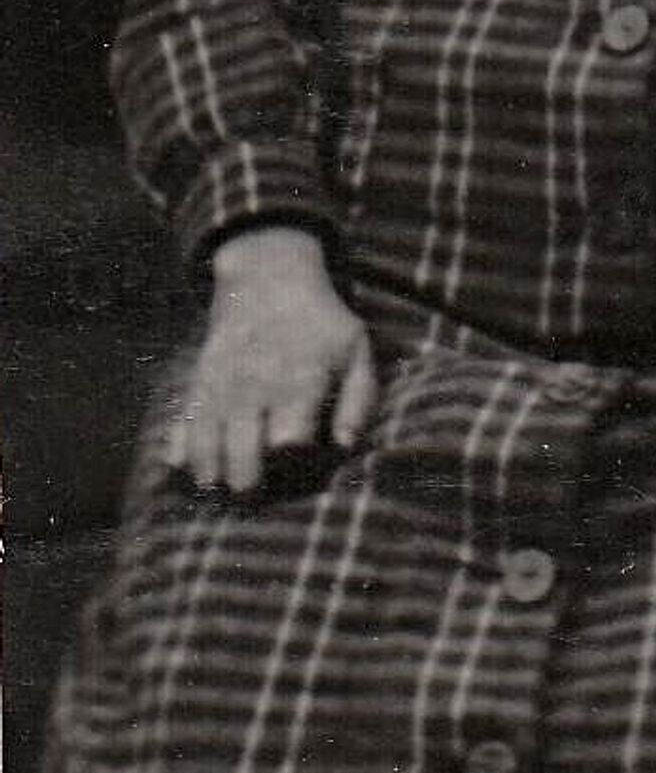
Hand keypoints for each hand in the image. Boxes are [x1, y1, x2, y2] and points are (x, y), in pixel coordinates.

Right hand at [168, 226, 376, 493]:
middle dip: (246, 484)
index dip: (292, 466)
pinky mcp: (198, 381)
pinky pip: (180, 424)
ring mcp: (221, 386)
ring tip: (218, 488)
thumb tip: (345, 446)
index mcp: (299, 382)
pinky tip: (181, 467)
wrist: (268, 276)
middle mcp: (255, 388)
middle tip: (252, 496)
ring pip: (205, 446)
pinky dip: (177, 450)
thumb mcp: (355, 350)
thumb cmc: (321, 322)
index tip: (296, 471)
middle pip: (241, 455)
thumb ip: (360, 399)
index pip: (288, 443)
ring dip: (209, 475)